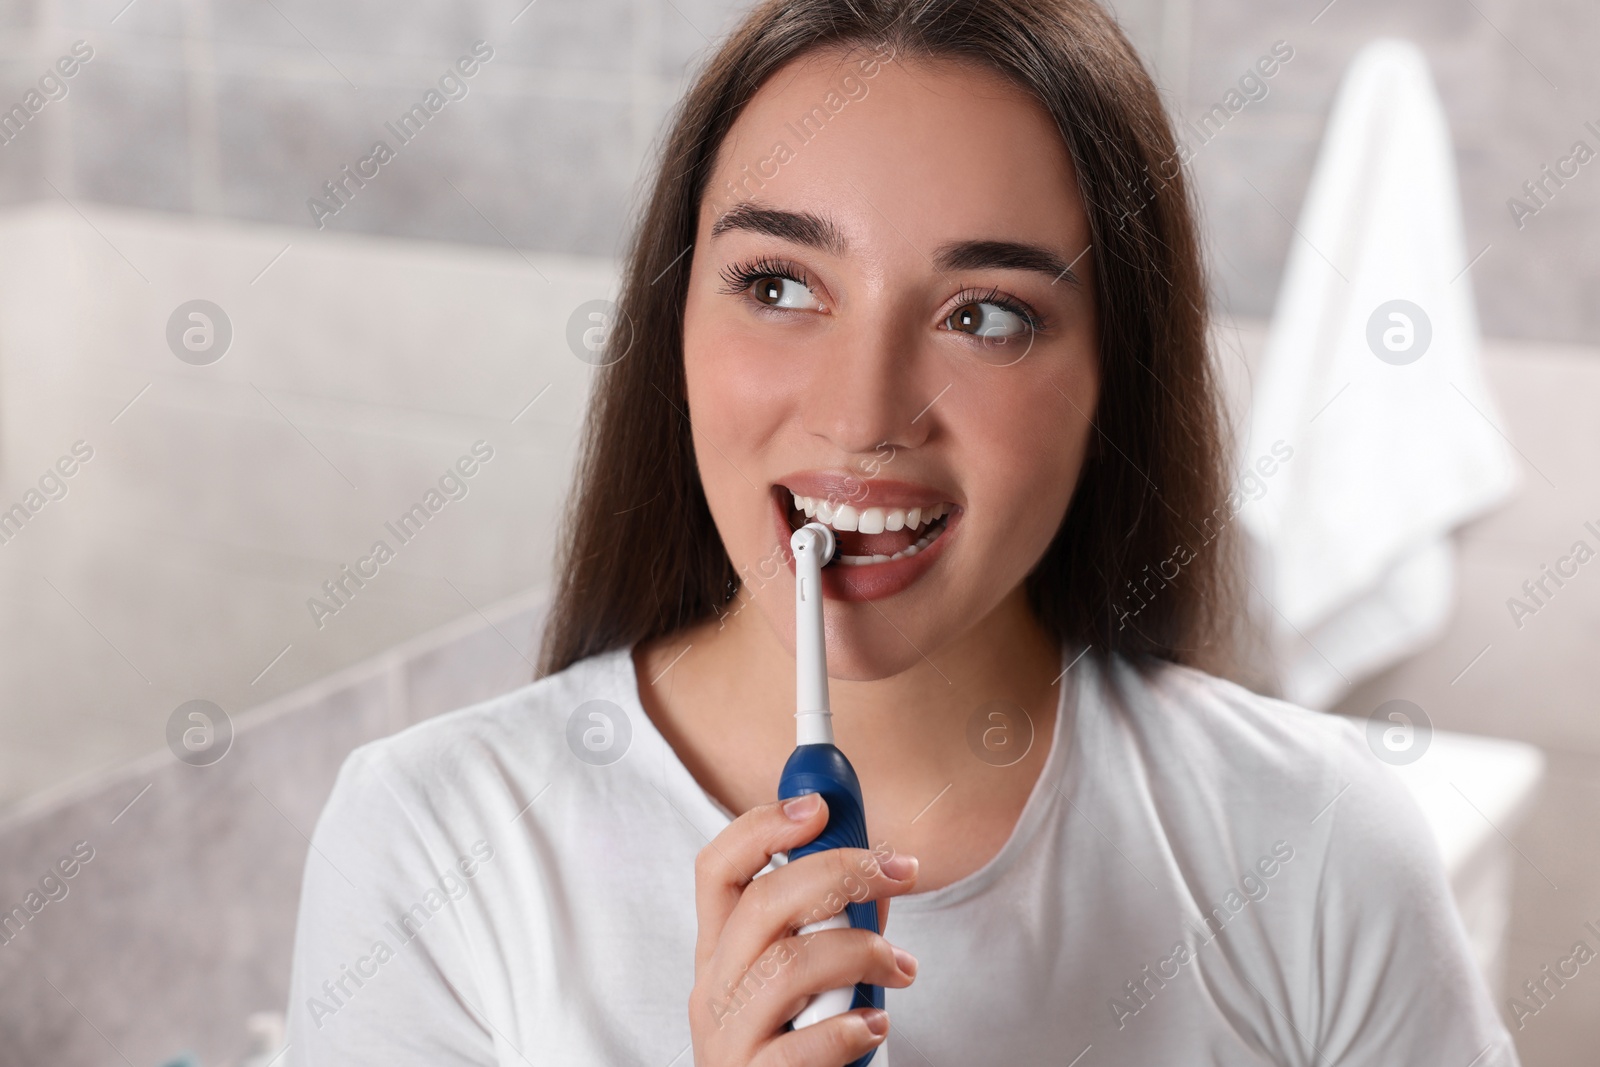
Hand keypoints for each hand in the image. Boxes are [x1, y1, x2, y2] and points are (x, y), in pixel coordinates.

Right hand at [689, 793, 920, 1065]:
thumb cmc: (798, 1057)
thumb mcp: (810, 983)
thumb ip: (838, 927)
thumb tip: (880, 868)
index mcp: (722, 955)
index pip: (717, 869)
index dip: (762, 825)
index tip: (819, 802)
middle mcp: (715, 991)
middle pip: (762, 902)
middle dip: (840, 870)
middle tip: (900, 870)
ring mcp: (728, 1040)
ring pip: (788, 964)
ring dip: (861, 951)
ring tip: (903, 969)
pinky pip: (802, 1046)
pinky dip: (849, 1027)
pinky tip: (873, 1023)